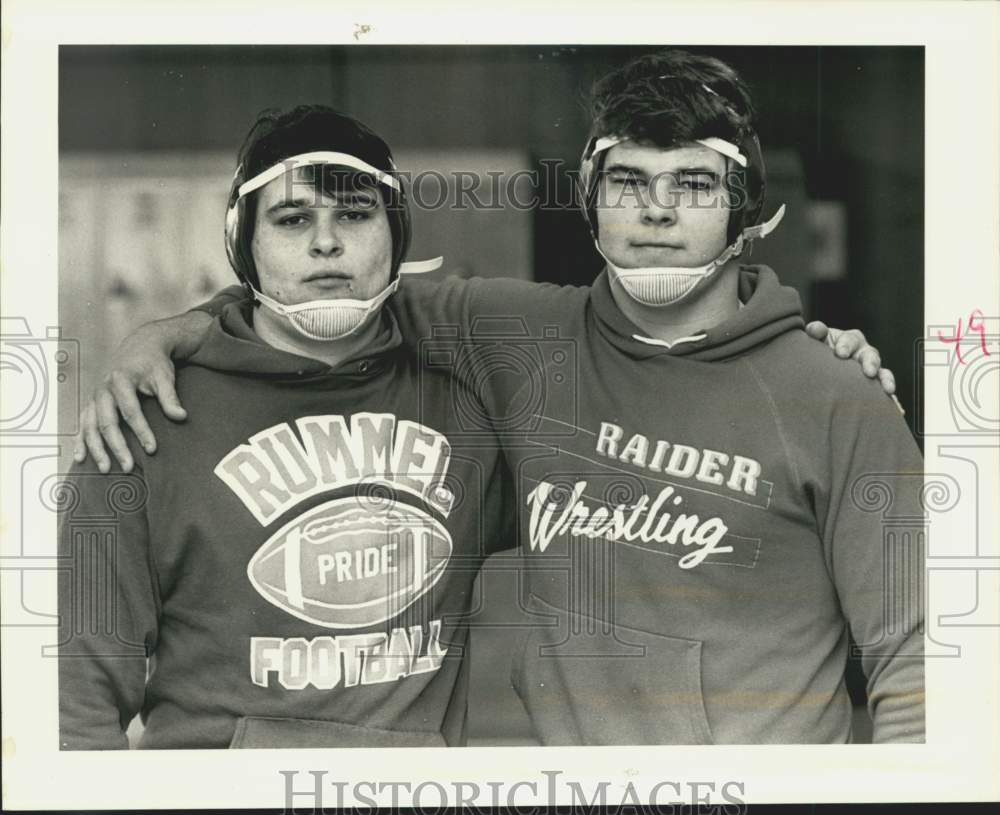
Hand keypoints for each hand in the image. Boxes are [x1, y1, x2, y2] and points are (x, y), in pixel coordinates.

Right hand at [72, 312, 211, 471]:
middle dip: (117, 446)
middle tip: (128, 467)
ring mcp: (95, 397)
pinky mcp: (92, 403)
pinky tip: (80, 458)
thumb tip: (180, 417)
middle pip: (107, 422)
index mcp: (120, 380)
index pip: (131, 411)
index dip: (141, 431)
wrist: (140, 347)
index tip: (152, 449)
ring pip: (90, 426)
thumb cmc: (153, 363)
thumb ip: (170, 397)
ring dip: (96, 449)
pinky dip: (80, 441)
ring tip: (105, 470)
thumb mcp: (164, 376)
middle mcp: (102, 389)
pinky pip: (82, 424)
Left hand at [805, 321, 896, 396]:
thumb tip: (814, 329)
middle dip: (871, 363)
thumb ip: (816, 332)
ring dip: (886, 380)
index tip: (840, 354)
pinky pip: (885, 392)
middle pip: (871, 356)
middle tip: (869, 372)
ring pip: (882, 373)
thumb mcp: (818, 339)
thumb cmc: (822, 348)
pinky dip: (891, 399)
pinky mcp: (873, 386)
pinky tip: (896, 408)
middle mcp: (864, 353)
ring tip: (888, 389)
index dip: (846, 346)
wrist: (824, 365)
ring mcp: (871, 370)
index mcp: (851, 339)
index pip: (850, 340)